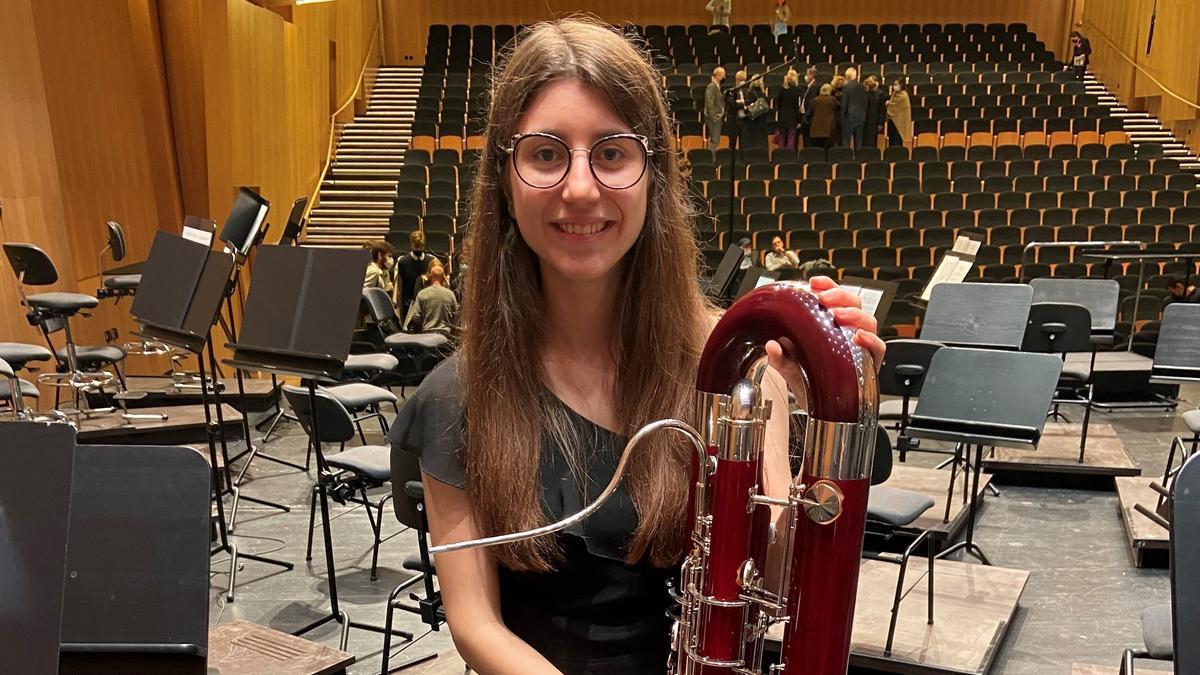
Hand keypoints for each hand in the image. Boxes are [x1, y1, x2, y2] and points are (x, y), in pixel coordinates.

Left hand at [764, 275, 885, 381]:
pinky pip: (878, 347)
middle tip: (824, 299)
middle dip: (840, 295)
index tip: (814, 282)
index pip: (834, 296)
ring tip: (838, 316)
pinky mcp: (869, 362)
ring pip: (868, 320)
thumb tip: (772, 345)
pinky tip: (860, 337)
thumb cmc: (807, 378)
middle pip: (854, 302)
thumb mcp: (789, 366)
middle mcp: (848, 330)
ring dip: (854, 314)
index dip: (828, 285)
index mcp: (830, 323)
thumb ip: (779, 357)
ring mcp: (860, 345)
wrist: (817, 405)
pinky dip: (872, 340)